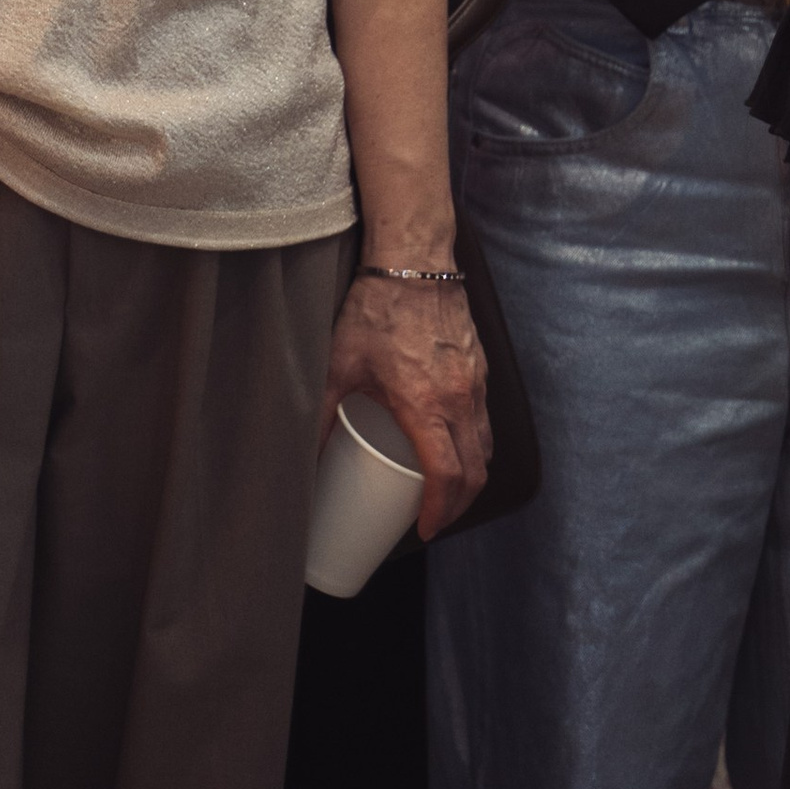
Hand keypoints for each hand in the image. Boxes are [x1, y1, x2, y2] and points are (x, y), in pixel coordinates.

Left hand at [322, 272, 491, 541]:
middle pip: (475, 470)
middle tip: (434, 519)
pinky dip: (476, 443)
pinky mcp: (480, 365)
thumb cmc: (377, 309)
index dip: (438, 513)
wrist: (413, 258)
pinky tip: (453, 442)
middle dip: (457, 505)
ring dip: (471, 476)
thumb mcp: (339, 366)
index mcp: (427, 404)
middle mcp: (461, 397)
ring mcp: (475, 381)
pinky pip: (486, 418)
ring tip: (444, 489)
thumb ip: (320, 414)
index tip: (424, 530)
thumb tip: (302, 455)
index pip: (446, 476)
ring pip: (486, 444)